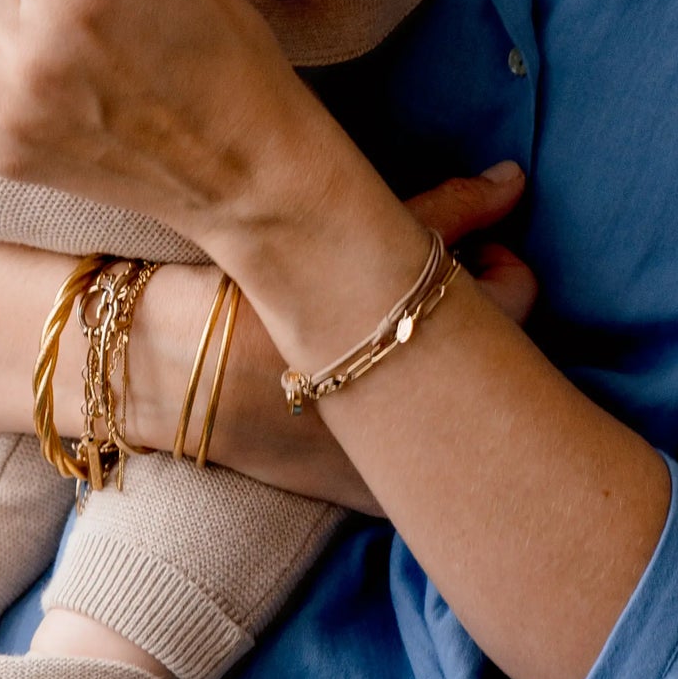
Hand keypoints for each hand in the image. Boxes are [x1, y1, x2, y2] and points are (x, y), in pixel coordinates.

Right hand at [122, 169, 534, 514]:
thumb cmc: (244, 290)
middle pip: (496, 358)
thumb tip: (513, 181)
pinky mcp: (360, 497)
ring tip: (394, 336)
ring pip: (455, 411)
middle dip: (475, 318)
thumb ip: (443, 208)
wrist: (158, 362)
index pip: (519, 295)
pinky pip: (414, 462)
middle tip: (429, 288)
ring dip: (441, 369)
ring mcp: (393, 466)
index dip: (499, 260)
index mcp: (428, 339)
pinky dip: (408, 426)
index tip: (469, 244)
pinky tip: (371, 390)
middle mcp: (422, 414)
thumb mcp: (342, 235)